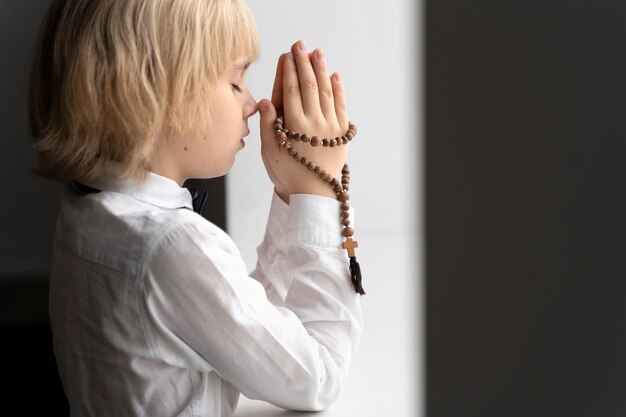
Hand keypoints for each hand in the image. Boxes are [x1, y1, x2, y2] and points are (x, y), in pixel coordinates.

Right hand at [259, 41, 349, 200]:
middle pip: (309, 86)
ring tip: (317, 53)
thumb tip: (265, 101)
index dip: (289, 70)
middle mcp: (314, 123)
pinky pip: (341, 106)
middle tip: (301, 45)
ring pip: (325, 92)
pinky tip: (334, 76)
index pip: (291, 91)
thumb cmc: (288, 174)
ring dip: (321, 70)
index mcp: (295, 126)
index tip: (288, 54)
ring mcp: (330, 127)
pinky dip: (338, 90)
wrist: (313, 195)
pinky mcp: (341, 134)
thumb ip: (268, 126)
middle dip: (304, 63)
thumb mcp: (270, 152)